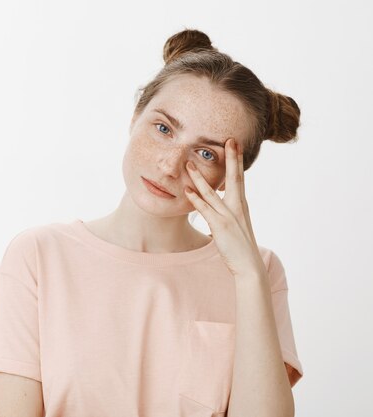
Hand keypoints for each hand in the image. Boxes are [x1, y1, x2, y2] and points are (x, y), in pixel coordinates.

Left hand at [184, 138, 264, 277]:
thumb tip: (215, 204)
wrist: (248, 265)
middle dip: (231, 159)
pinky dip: (196, 199)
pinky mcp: (220, 226)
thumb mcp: (235, 224)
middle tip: (228, 140)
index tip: (233, 143)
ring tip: (189, 164)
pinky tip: (187, 190)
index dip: (236, 160)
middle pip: (234, 178)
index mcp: (241, 205)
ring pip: (212, 193)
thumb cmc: (239, 246)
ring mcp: (229, 216)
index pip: (239, 178)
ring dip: (200, 178)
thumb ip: (226, 212)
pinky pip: (205, 210)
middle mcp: (237, 207)